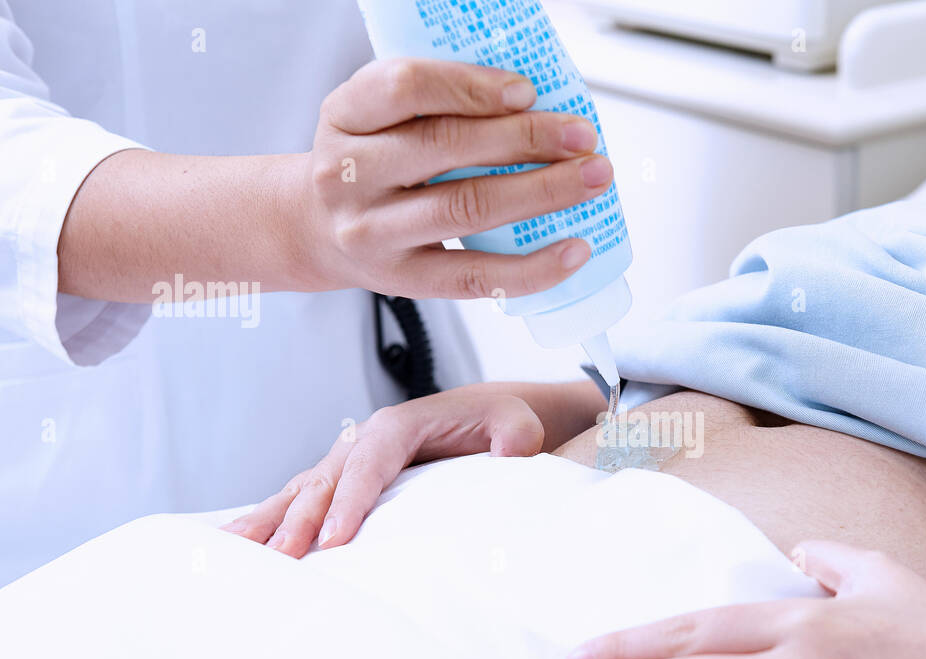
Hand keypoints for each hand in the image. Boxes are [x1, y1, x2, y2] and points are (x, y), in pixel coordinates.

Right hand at [221, 385, 544, 556]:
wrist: (486, 414)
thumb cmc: (499, 421)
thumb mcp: (517, 423)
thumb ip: (515, 434)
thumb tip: (511, 450)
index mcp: (399, 426)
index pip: (369, 465)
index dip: (350, 502)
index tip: (336, 542)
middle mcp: (362, 439)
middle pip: (324, 481)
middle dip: (299, 520)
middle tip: (280, 559)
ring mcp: (346, 458)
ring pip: (301, 490)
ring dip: (269, 520)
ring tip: (232, 549)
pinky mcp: (341, 478)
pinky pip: (300, 498)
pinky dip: (270, 518)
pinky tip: (237, 543)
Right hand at [293, 57, 613, 297]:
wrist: (311, 229)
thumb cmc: (365, 164)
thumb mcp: (374, 117)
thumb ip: (434, 105)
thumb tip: (536, 105)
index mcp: (345, 115)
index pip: (405, 88)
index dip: (471, 87)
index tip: (526, 91)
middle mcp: (350, 174)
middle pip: (446, 149)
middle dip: (526, 138)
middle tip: (582, 136)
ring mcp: (374, 232)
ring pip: (467, 209)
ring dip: (541, 193)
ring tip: (591, 180)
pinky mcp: (403, 281)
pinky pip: (475, 277)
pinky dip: (532, 267)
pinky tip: (573, 250)